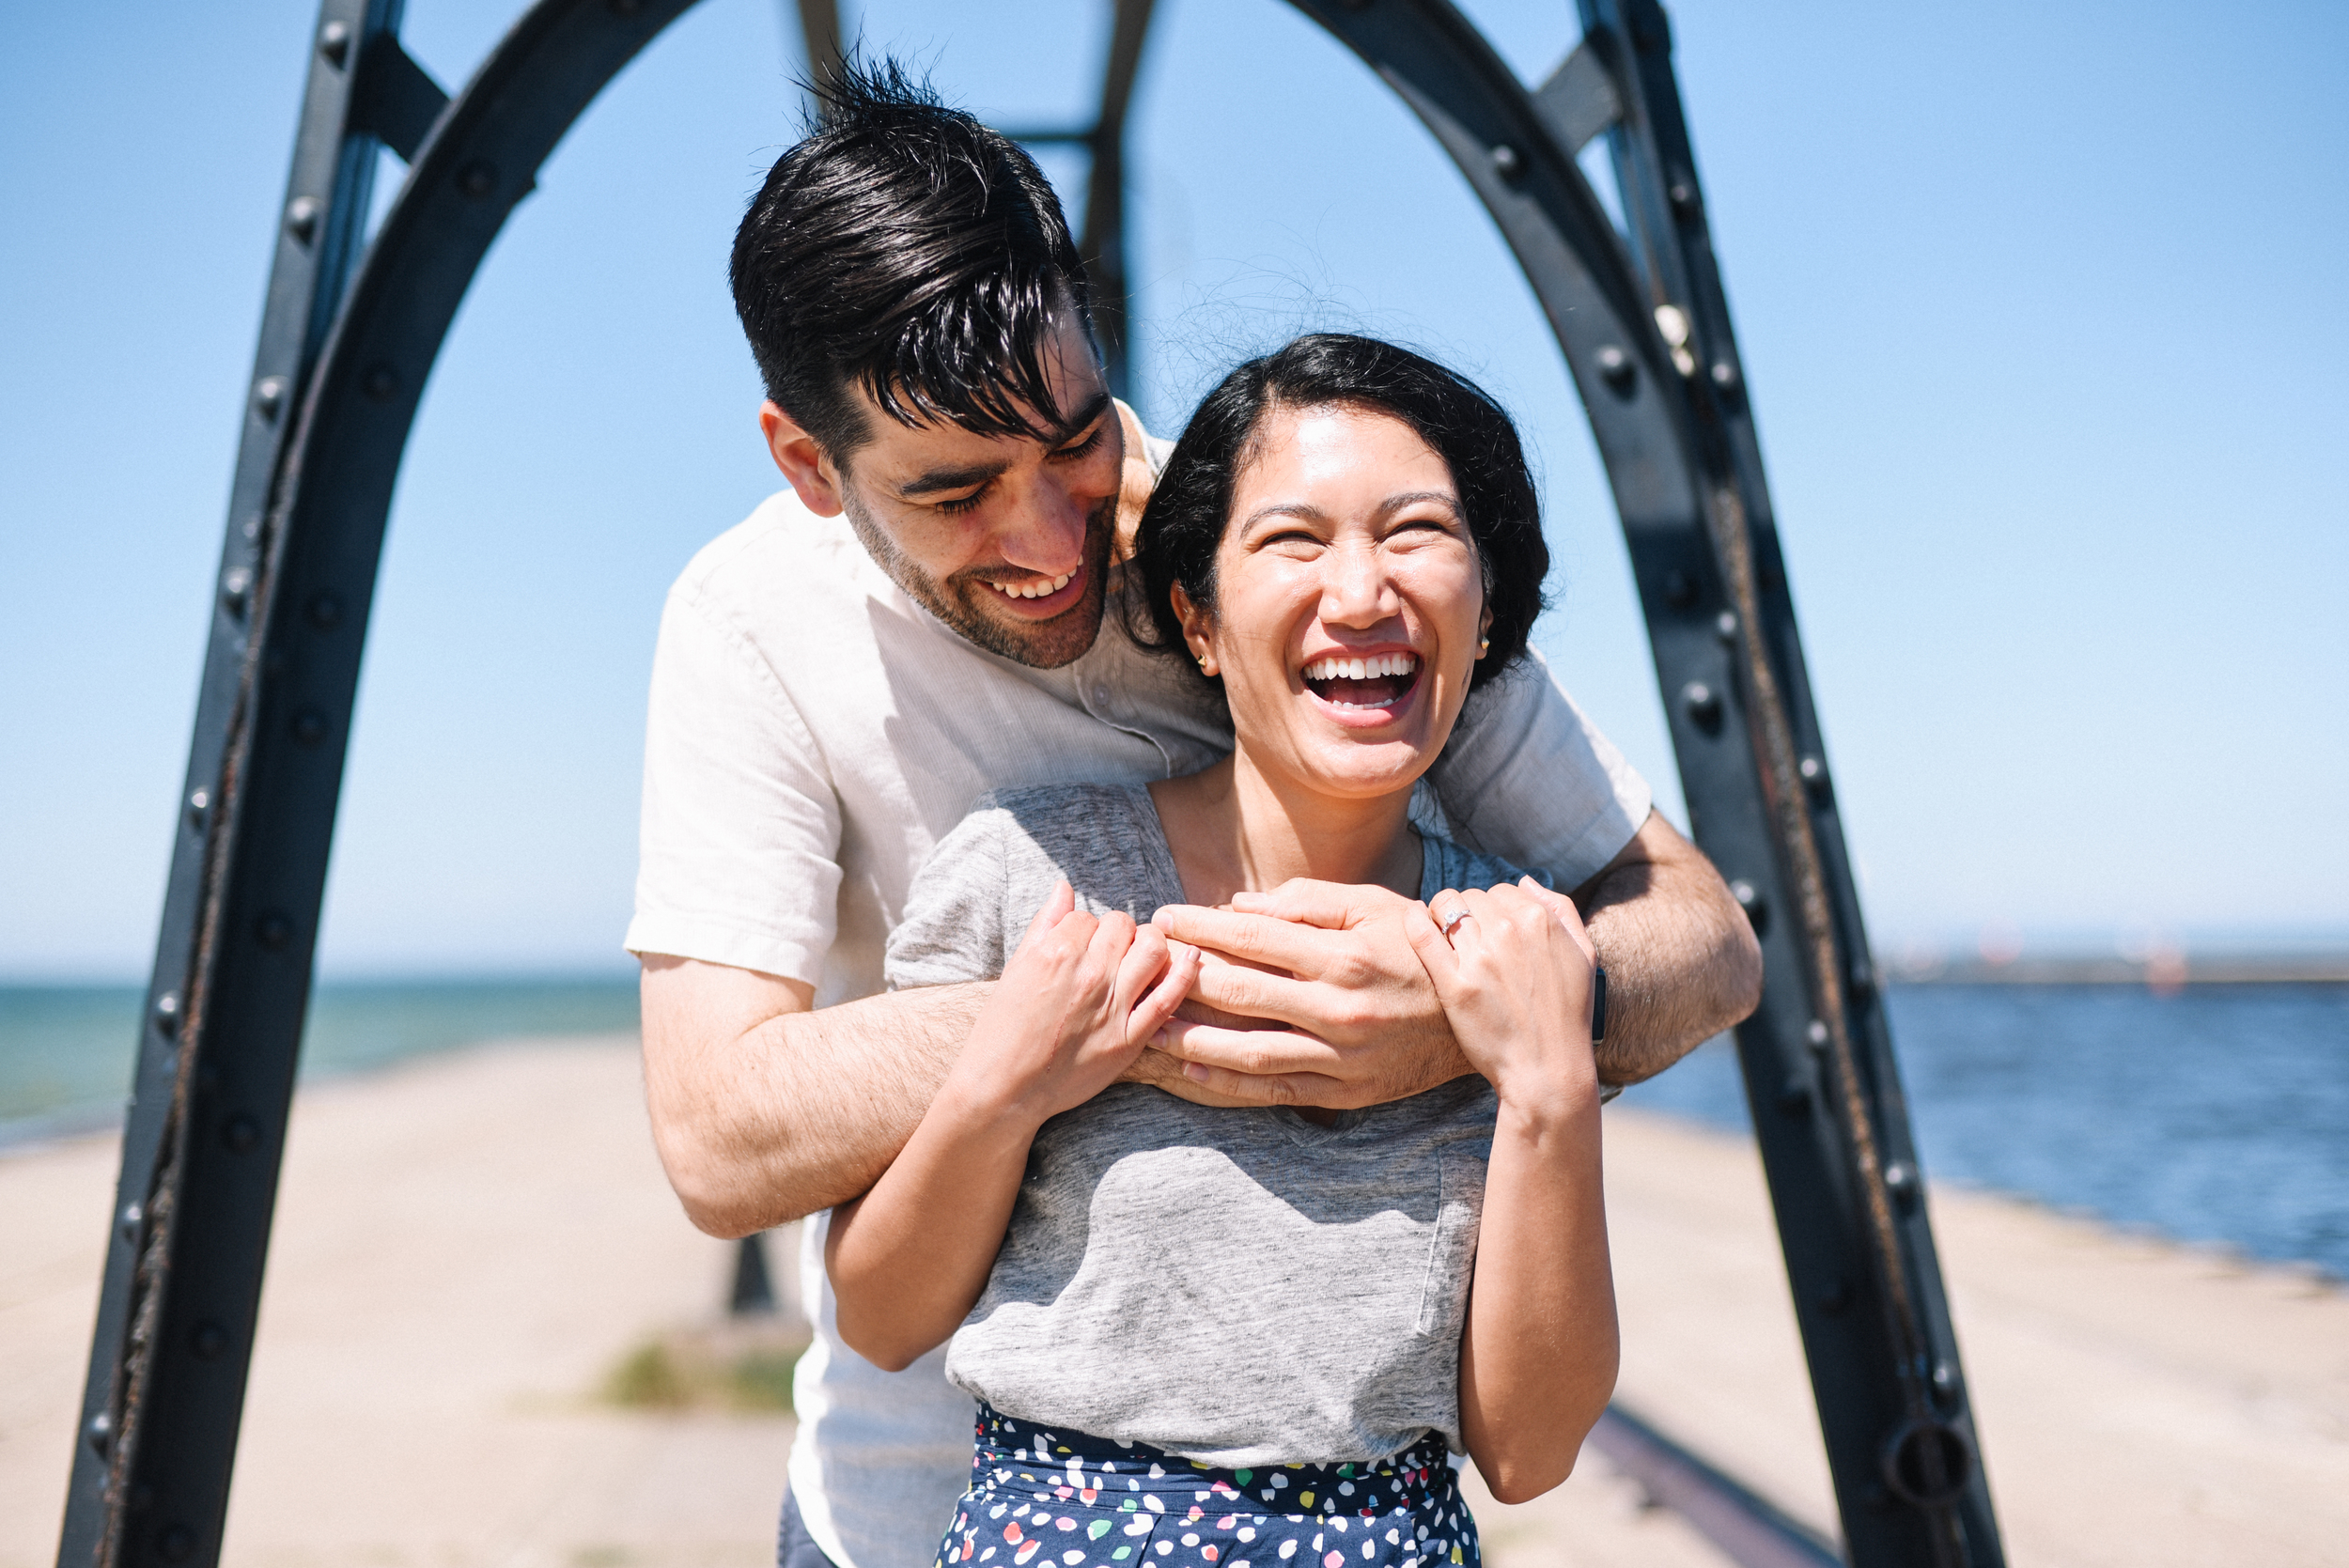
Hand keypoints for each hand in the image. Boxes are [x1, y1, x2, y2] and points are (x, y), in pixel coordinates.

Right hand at [953, 883, 1196, 1127]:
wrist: (1004, 1087)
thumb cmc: (1003, 1028)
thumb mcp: (1016, 968)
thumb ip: (1044, 924)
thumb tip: (1064, 887)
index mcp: (1056, 952)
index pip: (1089, 917)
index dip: (1085, 929)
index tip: (1081, 947)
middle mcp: (1089, 974)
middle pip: (1123, 925)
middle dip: (1117, 932)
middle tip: (1109, 952)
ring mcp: (1112, 1006)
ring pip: (1152, 948)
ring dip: (1150, 944)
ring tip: (1139, 957)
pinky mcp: (1129, 1038)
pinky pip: (1169, 996)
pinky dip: (1185, 972)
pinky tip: (1191, 958)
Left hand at [1145, 880, 1469, 1107]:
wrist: (1478, 1018)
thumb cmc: (1418, 949)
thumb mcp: (1374, 907)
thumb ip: (1306, 903)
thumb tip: (1239, 906)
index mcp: (1344, 956)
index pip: (1253, 938)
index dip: (1201, 927)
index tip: (1165, 917)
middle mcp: (1339, 1008)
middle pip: (1242, 992)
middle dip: (1185, 976)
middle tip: (1145, 964)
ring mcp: (1342, 1055)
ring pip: (1251, 1051)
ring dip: (1193, 1039)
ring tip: (1149, 1026)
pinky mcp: (1346, 1090)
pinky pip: (1277, 1090)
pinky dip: (1231, 1084)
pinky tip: (1192, 1070)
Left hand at [1407, 878, 1597, 1108]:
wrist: (1548, 1068)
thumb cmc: (1567, 1014)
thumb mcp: (1583, 954)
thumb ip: (1561, 909)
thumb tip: (1526, 881)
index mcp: (1540, 921)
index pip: (1502, 890)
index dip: (1494, 908)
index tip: (1489, 928)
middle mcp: (1509, 932)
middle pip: (1471, 896)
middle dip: (1468, 912)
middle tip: (1466, 937)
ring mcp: (1479, 958)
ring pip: (1445, 906)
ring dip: (1440, 915)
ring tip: (1441, 933)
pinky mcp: (1453, 984)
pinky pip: (1422, 935)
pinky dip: (1413, 921)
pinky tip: (1412, 920)